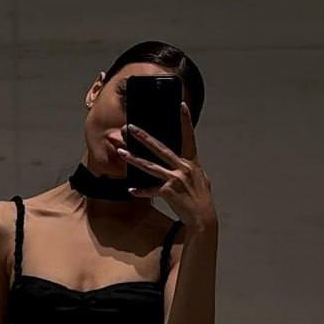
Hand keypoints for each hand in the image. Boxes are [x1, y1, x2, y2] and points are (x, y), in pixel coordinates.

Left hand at [118, 101, 217, 230]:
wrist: (203, 217)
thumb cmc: (201, 199)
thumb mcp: (200, 179)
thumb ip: (190, 168)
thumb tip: (183, 162)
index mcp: (192, 162)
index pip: (189, 137)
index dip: (185, 121)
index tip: (181, 105)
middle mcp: (183, 168)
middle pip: (160, 148)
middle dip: (143, 137)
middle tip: (130, 127)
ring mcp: (175, 179)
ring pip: (150, 166)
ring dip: (134, 159)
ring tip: (121, 152)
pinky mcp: (168, 192)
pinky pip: (151, 190)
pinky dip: (141, 191)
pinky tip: (131, 190)